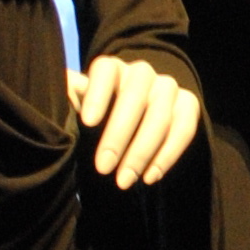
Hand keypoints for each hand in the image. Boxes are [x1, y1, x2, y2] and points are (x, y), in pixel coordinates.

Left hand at [71, 53, 200, 188]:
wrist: (134, 117)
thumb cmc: (100, 113)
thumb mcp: (82, 106)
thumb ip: (72, 98)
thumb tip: (61, 85)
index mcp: (113, 69)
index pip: (106, 71)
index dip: (98, 95)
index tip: (87, 122)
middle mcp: (142, 73)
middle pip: (135, 97)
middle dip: (118, 135)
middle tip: (103, 167)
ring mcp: (168, 88)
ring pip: (160, 117)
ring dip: (142, 152)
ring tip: (124, 180)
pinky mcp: (188, 106)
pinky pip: (183, 130)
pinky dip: (167, 156)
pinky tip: (150, 177)